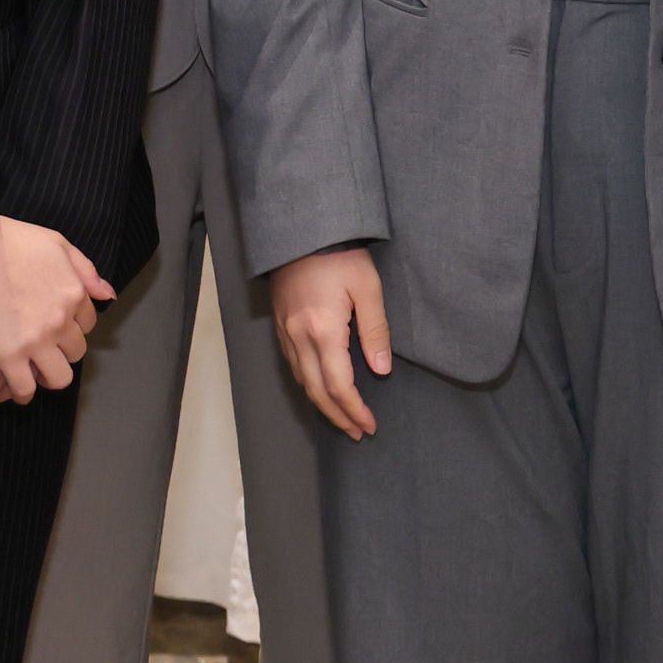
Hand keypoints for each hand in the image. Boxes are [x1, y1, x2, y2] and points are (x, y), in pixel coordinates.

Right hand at [0, 216, 116, 405]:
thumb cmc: (9, 241)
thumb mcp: (56, 243)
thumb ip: (85, 269)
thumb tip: (107, 294)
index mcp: (74, 293)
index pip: (87, 323)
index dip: (73, 325)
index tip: (58, 325)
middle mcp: (60, 321)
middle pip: (76, 351)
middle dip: (63, 350)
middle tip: (45, 347)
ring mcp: (36, 341)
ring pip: (59, 377)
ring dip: (49, 375)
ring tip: (35, 370)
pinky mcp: (8, 357)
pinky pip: (25, 389)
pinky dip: (23, 392)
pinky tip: (17, 386)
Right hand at [269, 246, 393, 439]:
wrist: (301, 230)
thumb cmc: (338, 254)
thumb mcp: (367, 287)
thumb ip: (375, 330)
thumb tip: (381, 370)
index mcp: (323, 331)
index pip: (339, 385)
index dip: (354, 410)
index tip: (370, 425)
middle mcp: (299, 337)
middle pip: (317, 392)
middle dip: (339, 417)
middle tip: (358, 432)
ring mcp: (286, 332)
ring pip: (302, 382)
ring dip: (323, 405)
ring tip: (343, 418)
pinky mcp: (281, 324)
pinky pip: (293, 365)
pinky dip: (308, 385)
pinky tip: (320, 388)